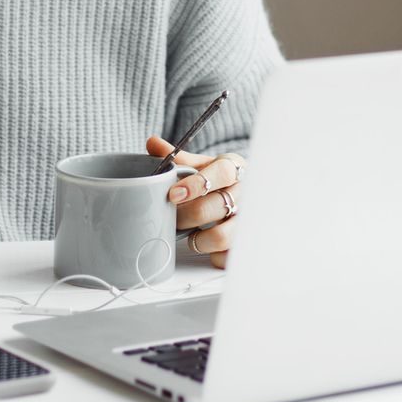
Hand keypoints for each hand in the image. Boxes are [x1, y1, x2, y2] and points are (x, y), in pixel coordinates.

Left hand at [146, 137, 244, 268]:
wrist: (249, 194)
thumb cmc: (220, 180)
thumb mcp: (203, 165)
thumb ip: (179, 158)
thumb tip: (152, 144)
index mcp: (235, 168)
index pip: (222, 173)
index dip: (196, 184)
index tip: (173, 194)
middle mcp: (246, 194)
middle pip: (215, 207)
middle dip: (186, 215)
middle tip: (172, 217)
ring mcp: (248, 220)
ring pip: (221, 236)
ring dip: (198, 238)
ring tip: (191, 232)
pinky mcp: (245, 243)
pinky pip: (226, 257)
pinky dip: (211, 255)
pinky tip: (206, 245)